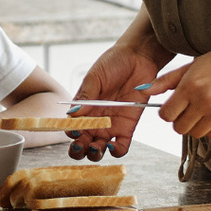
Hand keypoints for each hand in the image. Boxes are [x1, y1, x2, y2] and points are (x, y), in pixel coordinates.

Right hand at [66, 45, 160, 160]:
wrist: (138, 57)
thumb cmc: (113, 62)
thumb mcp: (95, 77)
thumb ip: (85, 96)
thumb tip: (71, 115)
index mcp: (83, 108)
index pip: (72, 127)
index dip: (71, 133)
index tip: (75, 130)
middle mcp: (96, 119)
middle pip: (83, 142)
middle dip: (79, 150)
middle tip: (81, 146)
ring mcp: (111, 125)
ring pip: (99, 149)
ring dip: (95, 153)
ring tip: (97, 147)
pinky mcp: (127, 127)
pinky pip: (121, 146)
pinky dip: (116, 151)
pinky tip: (113, 146)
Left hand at [144, 40, 210, 139]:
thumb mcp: (191, 66)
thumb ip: (166, 80)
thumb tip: (142, 89)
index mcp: (190, 86)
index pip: (166, 115)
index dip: (167, 112)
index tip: (172, 106)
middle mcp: (204, 101)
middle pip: (179, 128)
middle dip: (179, 120)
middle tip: (187, 108)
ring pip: (195, 134)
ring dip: (195, 124)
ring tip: (202, 109)